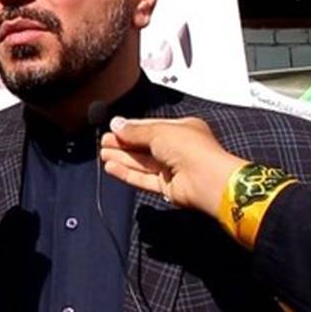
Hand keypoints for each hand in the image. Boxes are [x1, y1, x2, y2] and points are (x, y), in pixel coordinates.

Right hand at [99, 116, 246, 219]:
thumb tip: (115, 124)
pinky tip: (111, 167)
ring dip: (122, 158)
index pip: (150, 126)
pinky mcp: (166, 186)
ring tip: (103, 153)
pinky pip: (142, 178)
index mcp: (181, 129)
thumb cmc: (192, 149)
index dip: (131, 128)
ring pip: (141, 162)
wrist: (207, 180)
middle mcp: (177, 149)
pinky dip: (126, 173)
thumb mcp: (158, 131)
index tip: (112, 128)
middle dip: (123, 143)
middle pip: (144, 145)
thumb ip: (134, 130)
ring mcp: (172, 168)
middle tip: (103, 141)